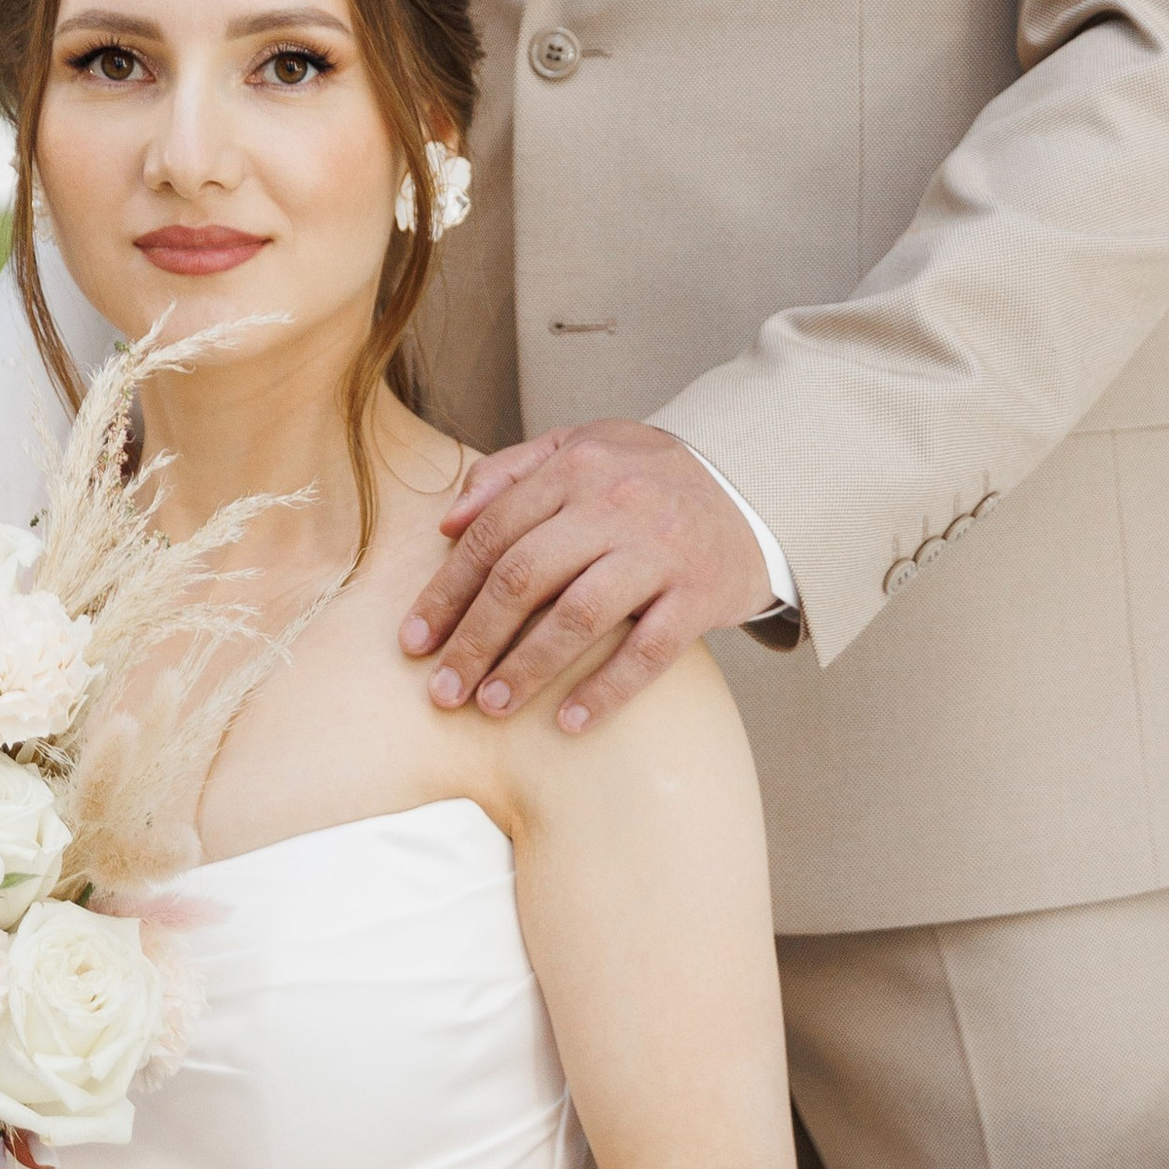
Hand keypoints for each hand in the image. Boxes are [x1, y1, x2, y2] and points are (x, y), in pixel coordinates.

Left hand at [400, 419, 771, 735]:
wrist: (754, 486)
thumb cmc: (649, 477)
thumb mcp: (582, 447)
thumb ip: (511, 473)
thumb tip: (448, 522)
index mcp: (575, 467)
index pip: (492, 534)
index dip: (446, 593)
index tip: (414, 642)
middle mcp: (615, 504)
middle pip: (523, 578)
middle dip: (473, 640)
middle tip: (443, 691)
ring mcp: (660, 550)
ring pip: (577, 616)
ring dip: (526, 668)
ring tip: (491, 706)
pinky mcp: (700, 593)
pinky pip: (646, 650)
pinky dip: (604, 689)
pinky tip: (568, 720)